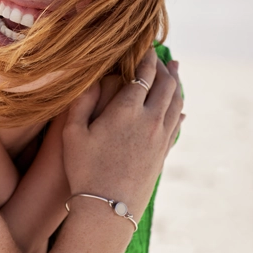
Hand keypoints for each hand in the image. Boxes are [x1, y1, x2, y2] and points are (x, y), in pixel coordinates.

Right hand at [62, 49, 184, 219]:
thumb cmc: (84, 168)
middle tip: (160, 54)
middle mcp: (149, 120)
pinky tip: (181, 108)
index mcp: (126, 110)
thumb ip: (81, 102)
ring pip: (175, 102)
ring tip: (175, 70)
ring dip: (176, 84)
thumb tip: (89, 78)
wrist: (109, 207)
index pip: (143, 75)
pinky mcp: (164, 152)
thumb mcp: (72, 133)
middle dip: (163, 66)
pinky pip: (177, 124)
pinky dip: (179, 109)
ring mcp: (160, 137)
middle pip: (165, 85)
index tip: (145, 45)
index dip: (146, 57)